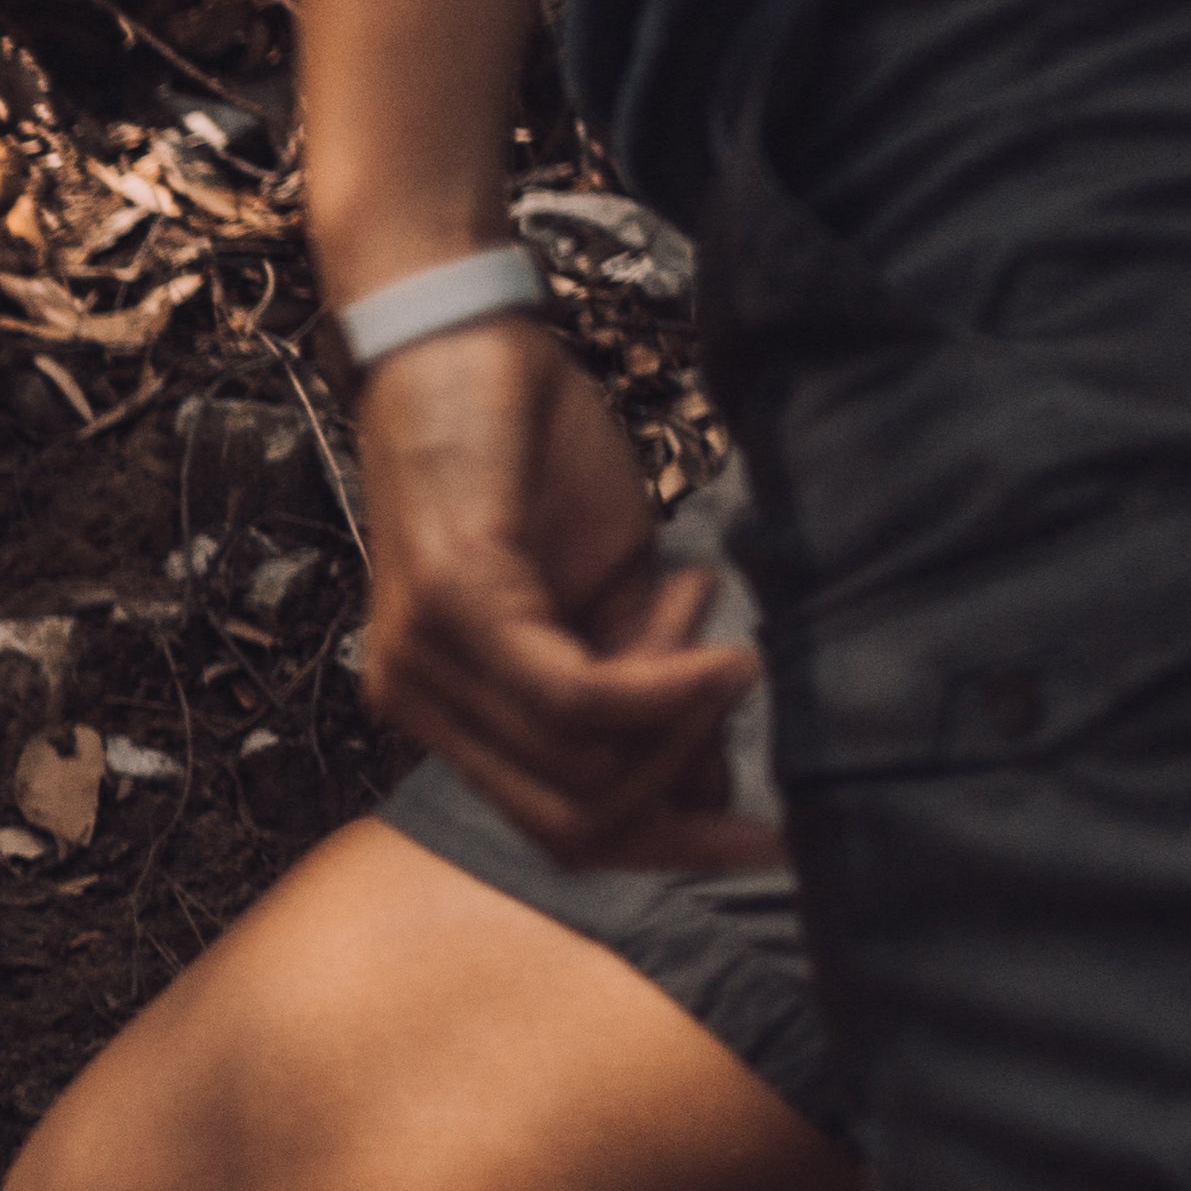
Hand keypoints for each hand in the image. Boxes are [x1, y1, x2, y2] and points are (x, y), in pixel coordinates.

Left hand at [353, 314, 771, 873]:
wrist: (462, 340)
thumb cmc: (532, 462)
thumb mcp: (609, 594)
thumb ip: (646, 694)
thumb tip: (712, 794)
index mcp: (454, 713)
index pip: (559, 831)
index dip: (667, 849)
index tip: (769, 841)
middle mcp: (422, 704)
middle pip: (572, 825)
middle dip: (681, 787)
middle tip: (736, 690)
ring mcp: (426, 661)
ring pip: (580, 772)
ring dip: (680, 717)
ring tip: (707, 620)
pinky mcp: (454, 606)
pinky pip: (573, 698)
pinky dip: (660, 687)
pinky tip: (711, 637)